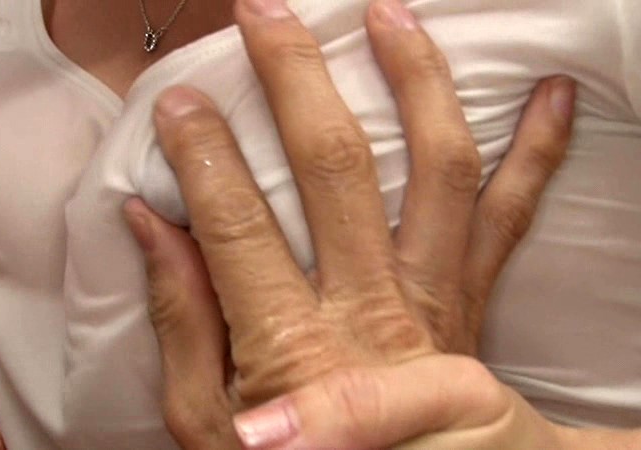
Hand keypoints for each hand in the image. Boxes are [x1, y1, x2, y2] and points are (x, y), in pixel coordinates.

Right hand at [124, 0, 574, 446]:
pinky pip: (508, 221)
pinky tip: (550, 95)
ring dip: (416, 84)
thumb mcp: (204, 420)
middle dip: (296, 78)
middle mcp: (370, 311)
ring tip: (390, 16)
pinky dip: (536, 154)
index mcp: (289, 347)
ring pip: (437, 172)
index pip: (238, 224)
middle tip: (264, 14)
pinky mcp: (469, 300)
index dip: (205, 154)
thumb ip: (181, 321)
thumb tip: (152, 224)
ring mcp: (432, 300)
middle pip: (336, 170)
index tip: (182, 102)